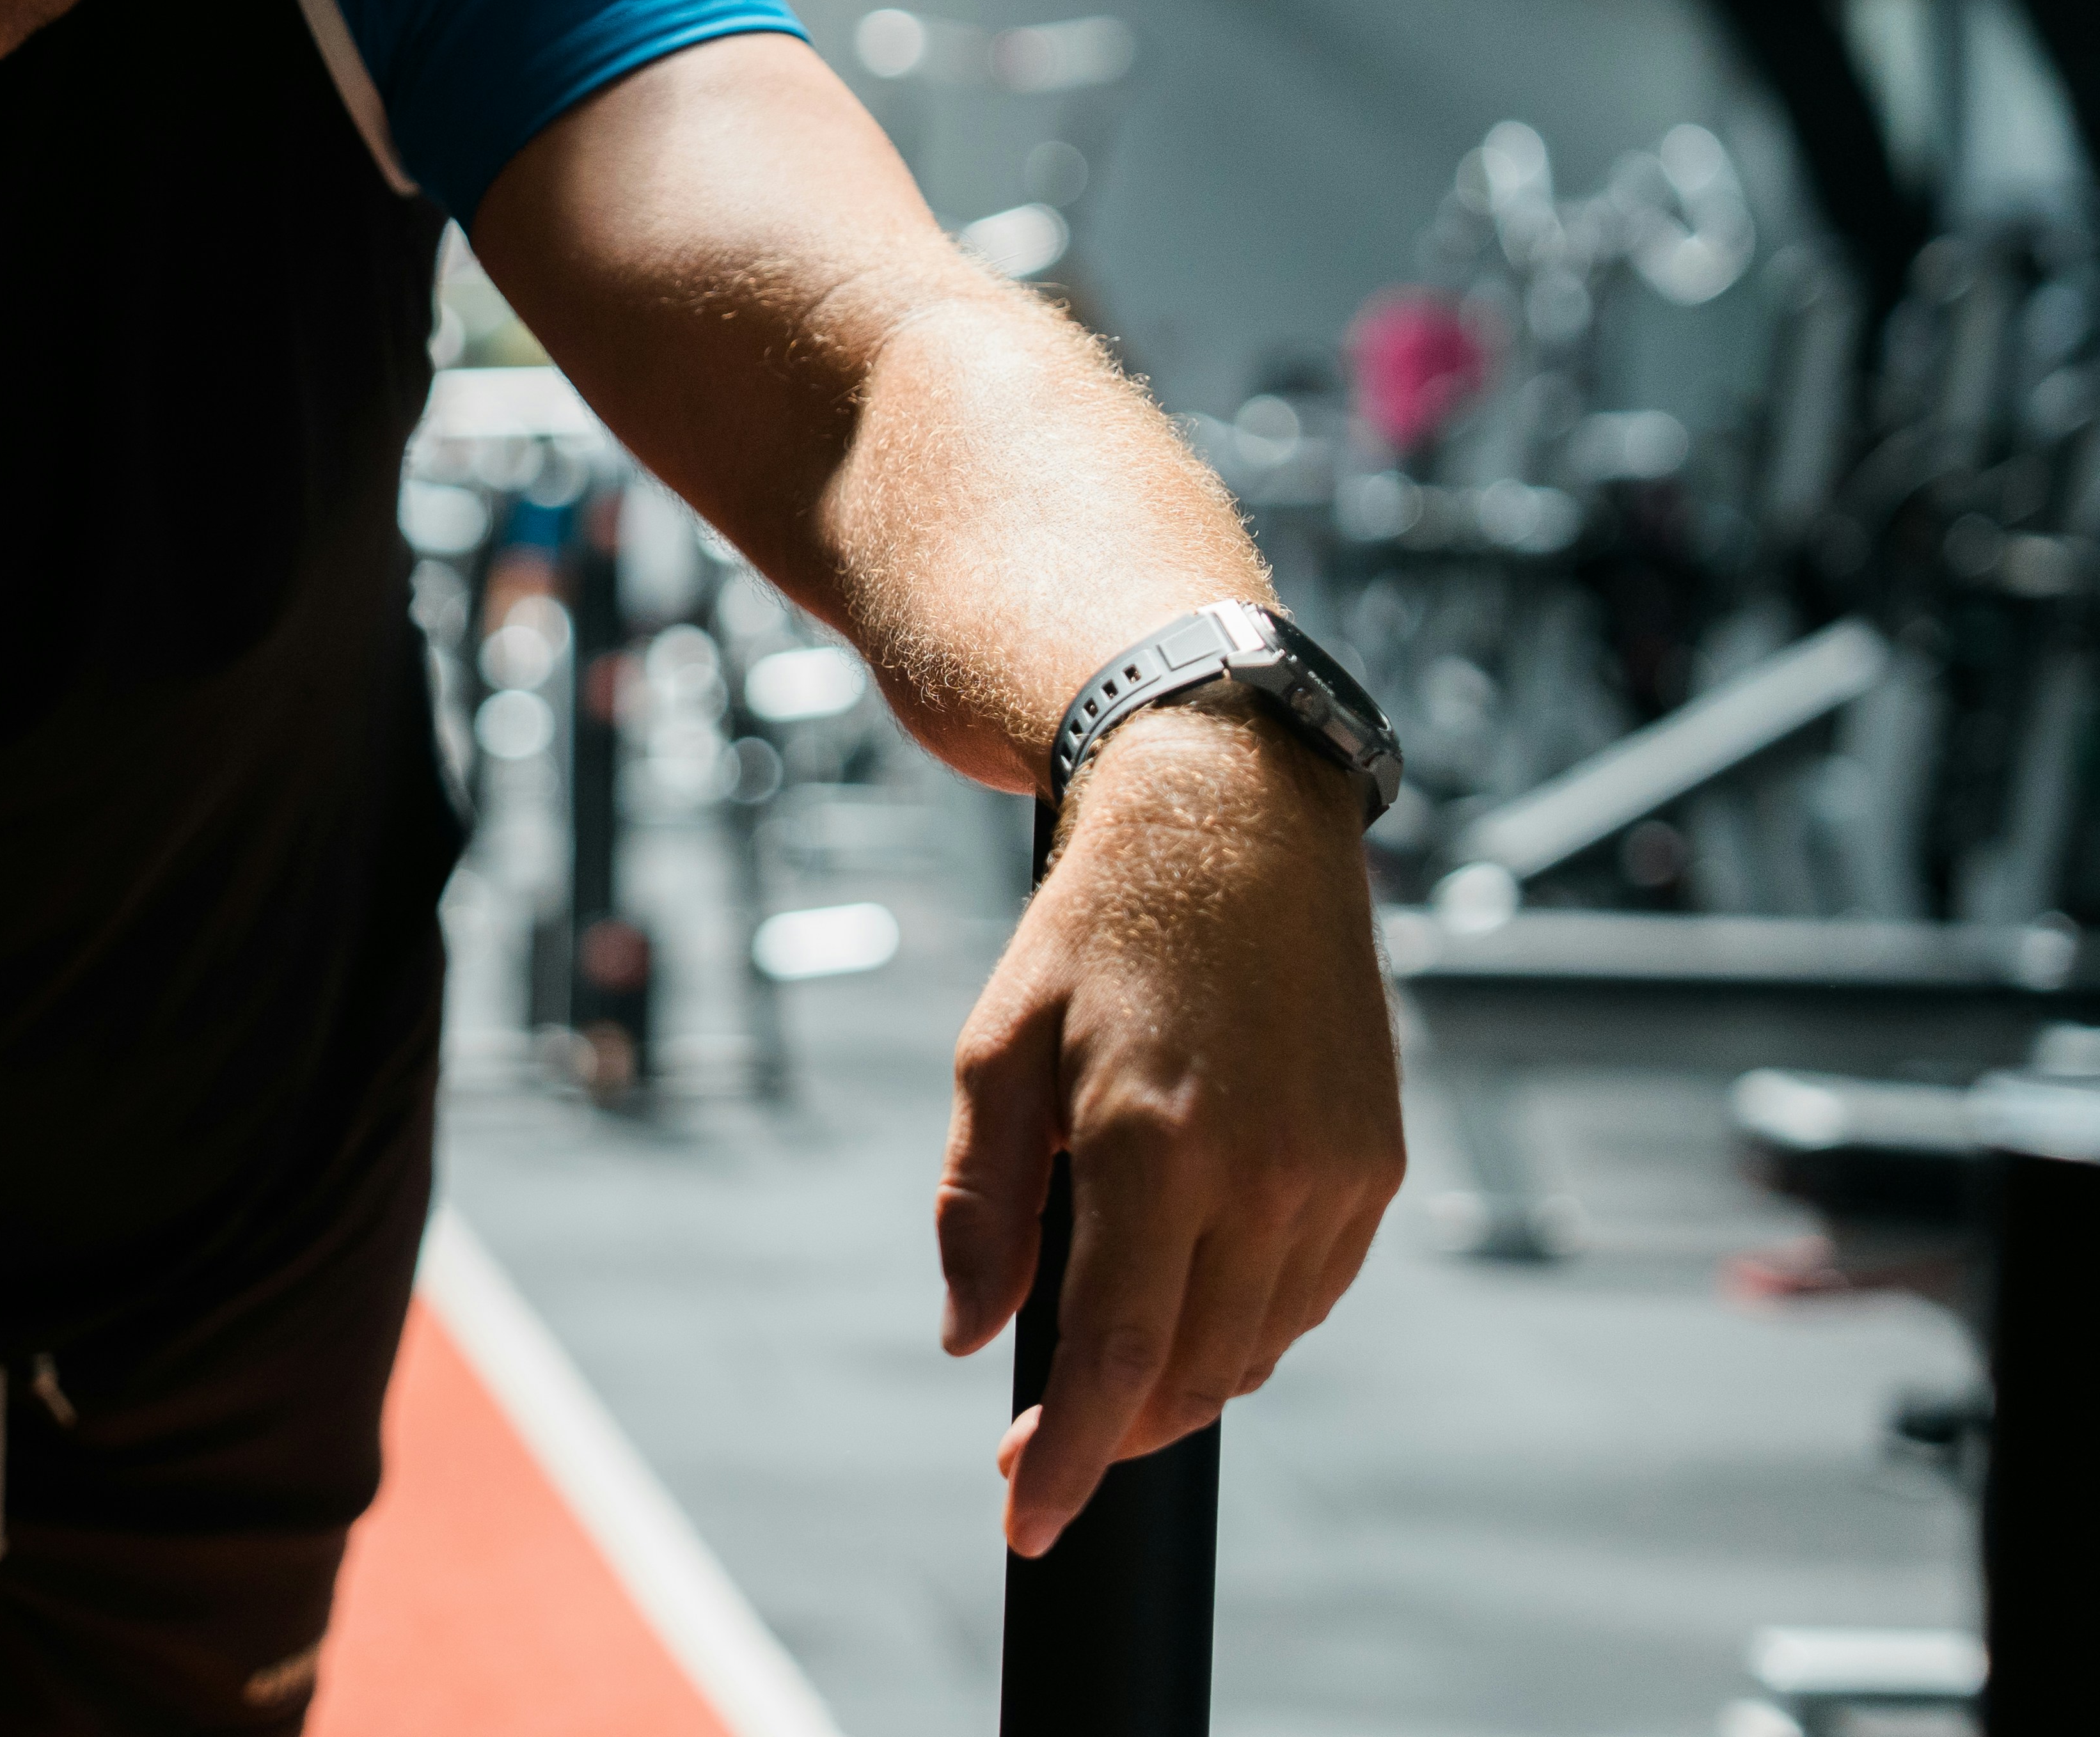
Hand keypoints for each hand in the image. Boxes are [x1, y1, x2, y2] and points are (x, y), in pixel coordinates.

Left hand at [934, 703, 1402, 1554]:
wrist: (1234, 830)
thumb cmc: (1095, 935)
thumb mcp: (996, 1051)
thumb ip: (979, 1205)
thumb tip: (972, 1335)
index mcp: (1155, 1143)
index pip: (1119, 1354)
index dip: (1073, 1457)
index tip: (1026, 1521)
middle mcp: (1265, 1172)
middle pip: (1194, 1370)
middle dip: (1119, 1427)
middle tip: (1047, 1439)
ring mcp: (1336, 1173)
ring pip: (1258, 1345)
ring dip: (1184, 1379)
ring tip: (1113, 1360)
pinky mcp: (1379, 1164)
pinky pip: (1309, 1295)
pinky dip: (1245, 1322)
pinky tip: (1190, 1294)